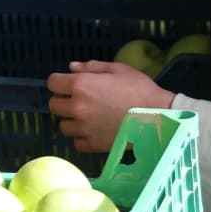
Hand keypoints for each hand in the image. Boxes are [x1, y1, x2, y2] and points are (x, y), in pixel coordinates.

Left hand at [47, 61, 173, 152]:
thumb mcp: (117, 69)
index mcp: (80, 85)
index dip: (59, 82)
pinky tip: (94, 131)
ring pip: (63, 126)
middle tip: (79, 100)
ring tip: (88, 117)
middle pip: (54, 105)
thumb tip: (71, 67)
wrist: (158, 117)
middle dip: (63, 101)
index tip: (67, 84)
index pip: (52, 83)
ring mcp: (84, 128)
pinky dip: (82, 137)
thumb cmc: (140, 89)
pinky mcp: (93, 144)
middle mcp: (77, 107)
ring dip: (72, 121)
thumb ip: (91, 67)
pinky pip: (76, 142)